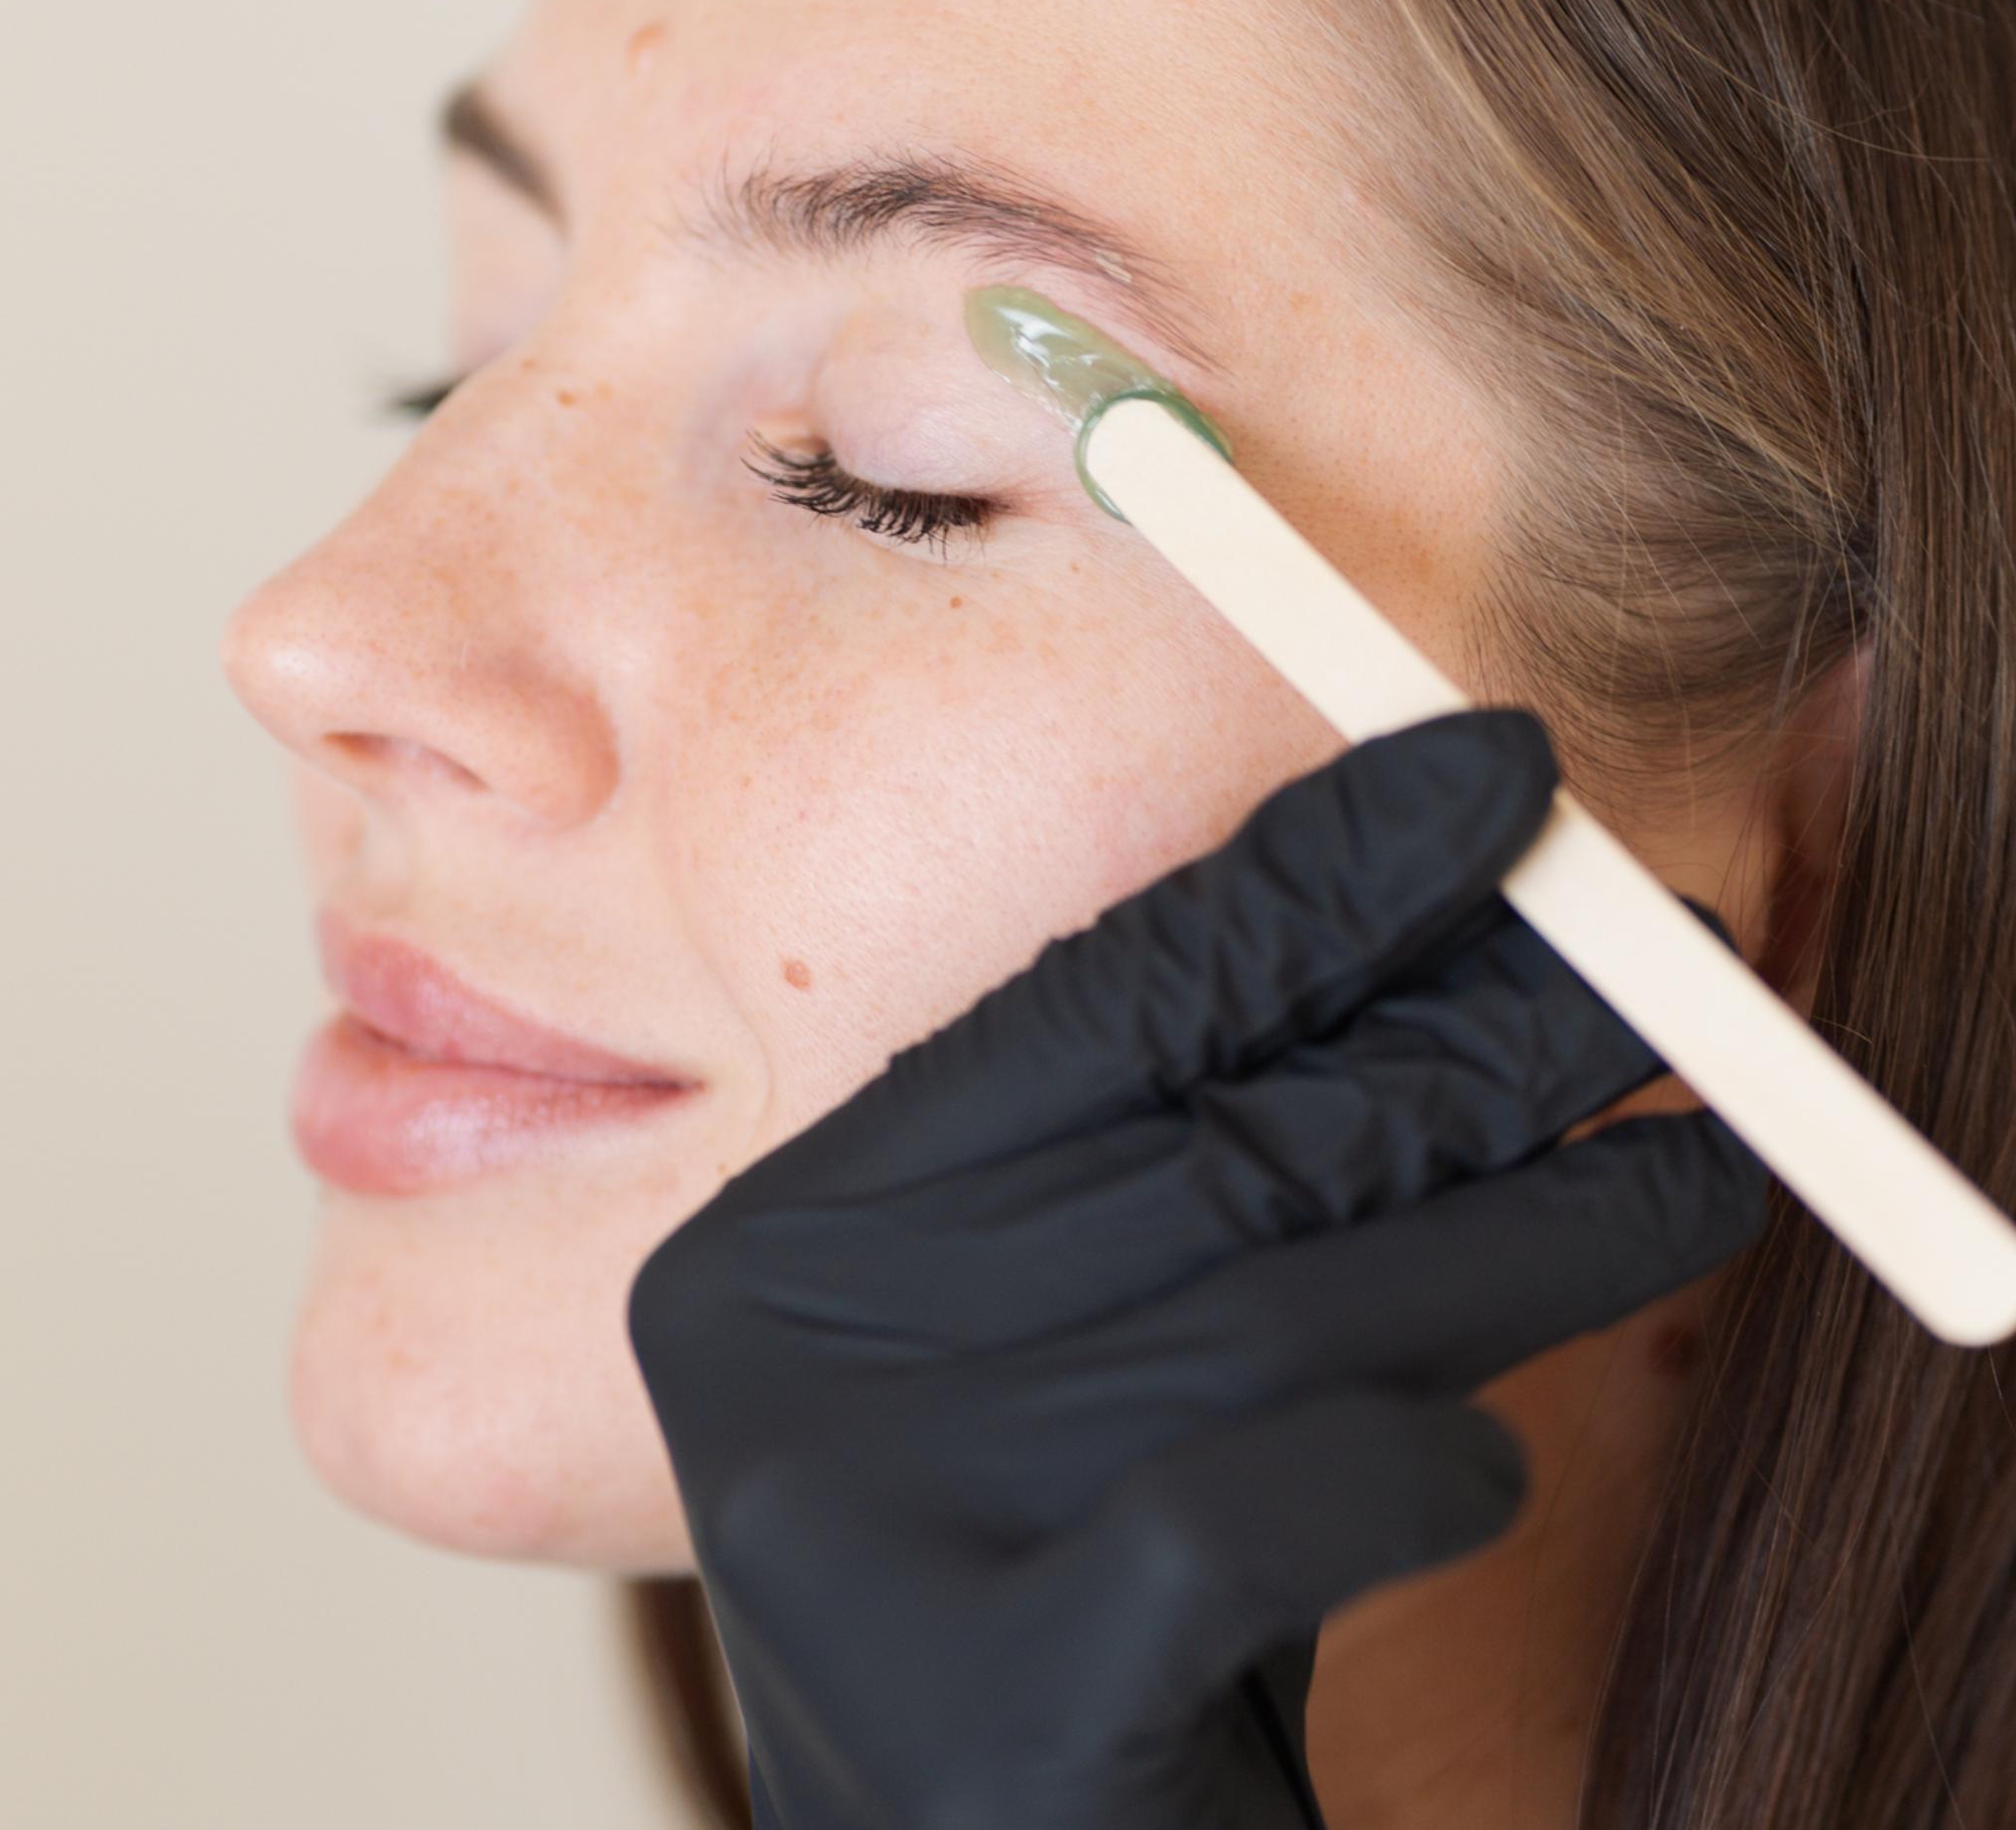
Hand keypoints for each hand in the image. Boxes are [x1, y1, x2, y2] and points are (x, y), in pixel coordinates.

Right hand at [625, 706, 1771, 1829]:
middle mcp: (782, 1361)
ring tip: (1699, 1164)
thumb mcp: (1098, 1372)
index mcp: (778, 1246)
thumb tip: (1462, 930)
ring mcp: (858, 1532)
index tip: (1497, 776)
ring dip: (1532, 1227)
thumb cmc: (1069, 1611)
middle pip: (1205, 1138)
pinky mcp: (982, 1703)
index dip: (1310, 877)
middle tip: (1676, 954)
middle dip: (1473, 1032)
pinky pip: (1261, 1506)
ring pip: (1273, 1308)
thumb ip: (1203, 1177)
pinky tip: (1489, 1464)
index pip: (1085, 1004)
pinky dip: (1411, 1468)